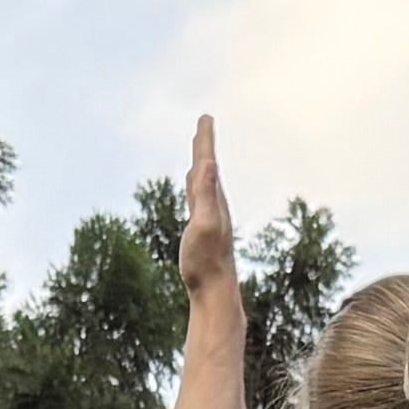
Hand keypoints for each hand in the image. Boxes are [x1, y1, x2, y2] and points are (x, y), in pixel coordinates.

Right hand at [175, 118, 236, 311]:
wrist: (215, 290)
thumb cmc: (207, 261)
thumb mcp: (204, 224)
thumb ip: (207, 194)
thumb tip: (210, 165)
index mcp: (213, 200)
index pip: (208, 163)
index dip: (206, 140)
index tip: (206, 118)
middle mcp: (214, 206)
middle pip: (208, 168)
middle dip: (204, 145)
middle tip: (204, 124)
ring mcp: (209, 218)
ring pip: (204, 183)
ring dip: (201, 164)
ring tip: (200, 150)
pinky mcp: (202, 230)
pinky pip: (198, 199)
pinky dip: (196, 186)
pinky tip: (194, 188)